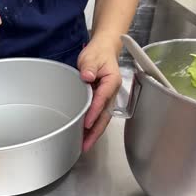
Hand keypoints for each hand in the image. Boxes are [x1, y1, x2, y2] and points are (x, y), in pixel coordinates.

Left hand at [77, 37, 121, 151]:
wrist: (103, 50)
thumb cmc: (98, 53)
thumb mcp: (91, 57)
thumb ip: (89, 67)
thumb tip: (88, 77)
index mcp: (112, 81)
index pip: (103, 99)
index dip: (95, 111)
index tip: (87, 122)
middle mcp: (111, 92)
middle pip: (105, 115)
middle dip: (96, 131)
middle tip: (86, 145)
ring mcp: (107, 97)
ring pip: (102, 118)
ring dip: (94, 132)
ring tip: (83, 145)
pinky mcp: (101, 100)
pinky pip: (97, 115)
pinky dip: (91, 126)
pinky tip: (83, 134)